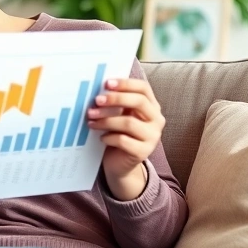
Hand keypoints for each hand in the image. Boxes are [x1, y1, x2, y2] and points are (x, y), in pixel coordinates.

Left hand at [86, 77, 163, 200]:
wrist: (120, 163)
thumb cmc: (117, 134)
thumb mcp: (118, 115)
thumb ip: (115, 103)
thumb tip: (99, 89)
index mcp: (152, 107)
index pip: (144, 89)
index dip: (126, 83)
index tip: (107, 83)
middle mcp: (156, 120)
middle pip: (139, 102)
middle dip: (115, 99)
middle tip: (96, 101)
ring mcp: (152, 137)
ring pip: (129, 123)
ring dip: (106, 120)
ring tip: (91, 121)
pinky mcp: (143, 152)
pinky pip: (123, 140)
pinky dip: (108, 137)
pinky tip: (101, 138)